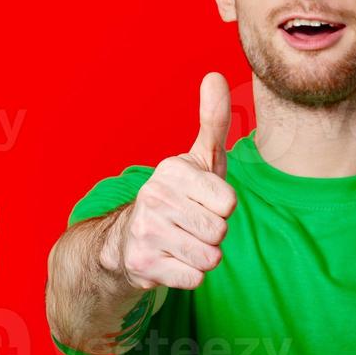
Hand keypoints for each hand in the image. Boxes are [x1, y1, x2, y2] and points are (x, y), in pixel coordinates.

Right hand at [105, 72, 237, 291]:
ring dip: (203, 256)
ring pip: (210, 257)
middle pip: (220, 231)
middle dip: (214, 234)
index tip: (202, 202)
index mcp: (171, 171)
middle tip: (191, 226)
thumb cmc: (178, 197)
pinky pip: (195, 278)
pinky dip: (190, 275)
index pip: (228, 202)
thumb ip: (212, 120)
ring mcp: (145, 232)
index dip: (222, 207)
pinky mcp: (142, 265)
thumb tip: (215, 76)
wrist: (127, 240)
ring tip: (183, 243)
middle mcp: (153, 197)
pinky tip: (172, 261)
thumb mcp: (197, 159)